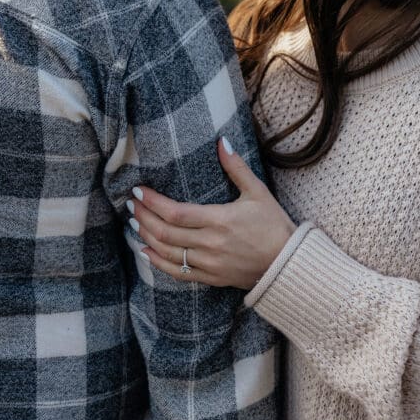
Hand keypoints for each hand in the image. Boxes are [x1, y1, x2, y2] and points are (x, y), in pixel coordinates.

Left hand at [127, 138, 295, 289]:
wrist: (288, 263)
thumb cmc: (274, 225)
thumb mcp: (257, 192)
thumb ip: (236, 167)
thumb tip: (222, 141)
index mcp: (220, 220)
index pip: (176, 212)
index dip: (153, 203)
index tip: (138, 192)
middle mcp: (210, 245)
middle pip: (166, 232)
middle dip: (144, 217)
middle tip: (131, 205)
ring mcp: (209, 264)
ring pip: (168, 253)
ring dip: (147, 238)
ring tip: (133, 223)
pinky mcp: (211, 279)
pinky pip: (178, 273)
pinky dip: (158, 262)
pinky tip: (145, 251)